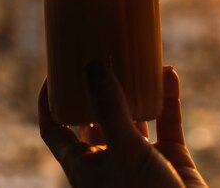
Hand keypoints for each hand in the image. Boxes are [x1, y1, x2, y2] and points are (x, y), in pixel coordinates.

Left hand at [38, 64, 207, 187]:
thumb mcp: (126, 154)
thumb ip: (110, 110)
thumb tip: (92, 65)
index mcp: (84, 167)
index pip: (54, 129)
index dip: (49, 100)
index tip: (54, 69)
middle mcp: (109, 160)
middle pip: (95, 115)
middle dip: (97, 85)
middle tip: (100, 53)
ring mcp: (140, 159)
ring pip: (133, 114)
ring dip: (135, 87)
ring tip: (135, 58)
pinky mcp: (170, 159)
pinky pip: (167, 120)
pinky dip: (168, 97)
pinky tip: (168, 73)